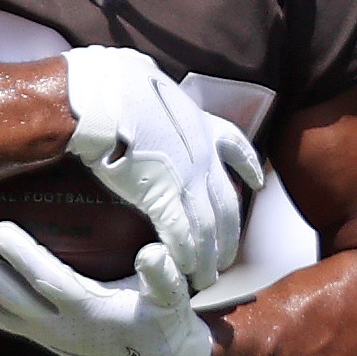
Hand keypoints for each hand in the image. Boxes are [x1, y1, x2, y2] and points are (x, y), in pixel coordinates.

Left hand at [0, 224, 214, 355]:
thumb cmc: (164, 318)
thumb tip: (153, 256)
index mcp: (88, 311)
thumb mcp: (172, 299)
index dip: (23, 259)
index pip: (49, 282)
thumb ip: (164, 278)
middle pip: (11, 297)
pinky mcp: (32, 331)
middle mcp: (56, 326)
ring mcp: (39, 332)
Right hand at [59, 46, 265, 292]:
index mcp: (197, 122)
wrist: (100, 95)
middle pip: (226, 202)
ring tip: (208, 278)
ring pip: (209, 227)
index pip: (234, 146)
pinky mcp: (163, 199)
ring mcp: (187, 177)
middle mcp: (201, 153)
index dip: (247, 166)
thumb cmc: (110, 82)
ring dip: (209, 256)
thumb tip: (140, 79)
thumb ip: (151, 90)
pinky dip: (186, 258)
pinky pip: (182, 236)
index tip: (256, 182)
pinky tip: (187, 273)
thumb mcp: (144, 77)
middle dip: (229, 234)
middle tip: (226, 257)